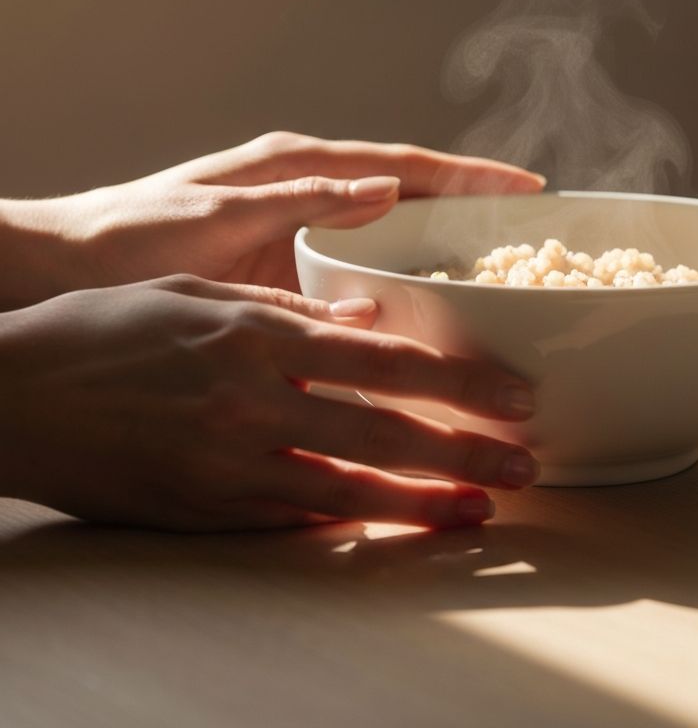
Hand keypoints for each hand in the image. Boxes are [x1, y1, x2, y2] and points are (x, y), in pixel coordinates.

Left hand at [0, 132, 543, 304]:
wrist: (68, 269)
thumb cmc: (131, 236)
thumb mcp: (217, 216)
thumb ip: (301, 199)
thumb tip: (385, 188)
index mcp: (298, 167)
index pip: (404, 164)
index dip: (469, 175)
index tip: (527, 186)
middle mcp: (309, 191)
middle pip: (411, 194)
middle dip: (474, 206)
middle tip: (535, 232)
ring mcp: (303, 228)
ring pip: (393, 234)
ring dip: (444, 249)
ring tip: (501, 275)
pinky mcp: (290, 264)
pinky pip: (364, 269)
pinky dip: (402, 281)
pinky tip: (428, 310)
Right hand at [0, 276, 538, 530]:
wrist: (14, 396)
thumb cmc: (106, 330)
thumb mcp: (200, 295)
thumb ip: (292, 308)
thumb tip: (367, 320)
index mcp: (259, 337)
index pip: (385, 363)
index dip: (458, 383)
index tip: (513, 396)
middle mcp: (254, 403)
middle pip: (384, 433)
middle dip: (464, 452)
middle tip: (525, 464)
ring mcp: (230, 465)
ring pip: (350, 491)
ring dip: (423, 503)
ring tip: (481, 510)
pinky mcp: (205, 511)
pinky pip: (294, 521)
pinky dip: (350, 523)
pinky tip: (393, 524)